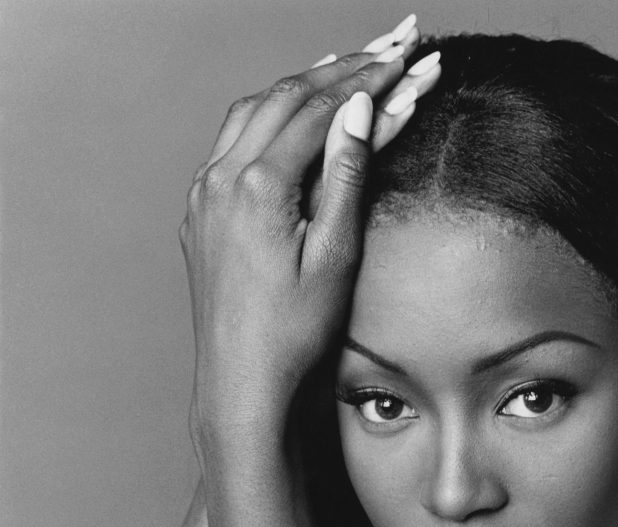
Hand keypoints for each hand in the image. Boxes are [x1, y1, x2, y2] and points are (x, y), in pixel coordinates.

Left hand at [180, 16, 440, 467]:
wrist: (241, 381)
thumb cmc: (292, 333)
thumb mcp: (334, 256)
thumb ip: (345, 176)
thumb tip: (359, 109)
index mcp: (256, 185)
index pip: (320, 109)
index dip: (369, 78)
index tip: (409, 55)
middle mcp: (220, 178)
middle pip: (287, 96)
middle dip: (343, 68)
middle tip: (392, 46)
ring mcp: (204, 193)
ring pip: (255, 111)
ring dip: (303, 85)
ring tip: (349, 66)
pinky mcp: (200, 212)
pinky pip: (233, 141)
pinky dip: (270, 115)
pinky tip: (293, 114)